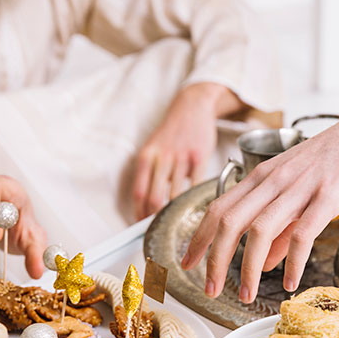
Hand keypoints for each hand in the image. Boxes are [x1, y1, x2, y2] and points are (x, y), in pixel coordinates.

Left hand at [133, 83, 243, 219]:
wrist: (192, 106)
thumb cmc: (172, 132)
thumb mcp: (153, 148)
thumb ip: (149, 173)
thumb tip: (145, 205)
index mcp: (146, 157)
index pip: (138, 194)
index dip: (138, 215)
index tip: (140, 228)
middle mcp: (161, 157)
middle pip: (154, 198)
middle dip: (155, 219)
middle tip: (160, 231)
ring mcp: (181, 157)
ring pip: (175, 195)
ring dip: (175, 213)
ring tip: (177, 223)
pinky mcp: (199, 157)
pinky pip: (195, 185)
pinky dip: (194, 199)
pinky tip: (193, 206)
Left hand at [181, 81, 338, 302]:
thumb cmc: (335, 158)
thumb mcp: (299, 189)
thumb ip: (280, 226)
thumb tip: (264, 260)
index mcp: (263, 176)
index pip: (219, 208)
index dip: (199, 238)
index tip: (187, 262)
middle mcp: (274, 180)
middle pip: (230, 221)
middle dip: (214, 259)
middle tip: (209, 288)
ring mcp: (300, 186)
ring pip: (260, 229)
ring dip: (248, 267)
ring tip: (245, 294)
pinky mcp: (328, 194)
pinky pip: (303, 232)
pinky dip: (292, 261)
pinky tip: (289, 282)